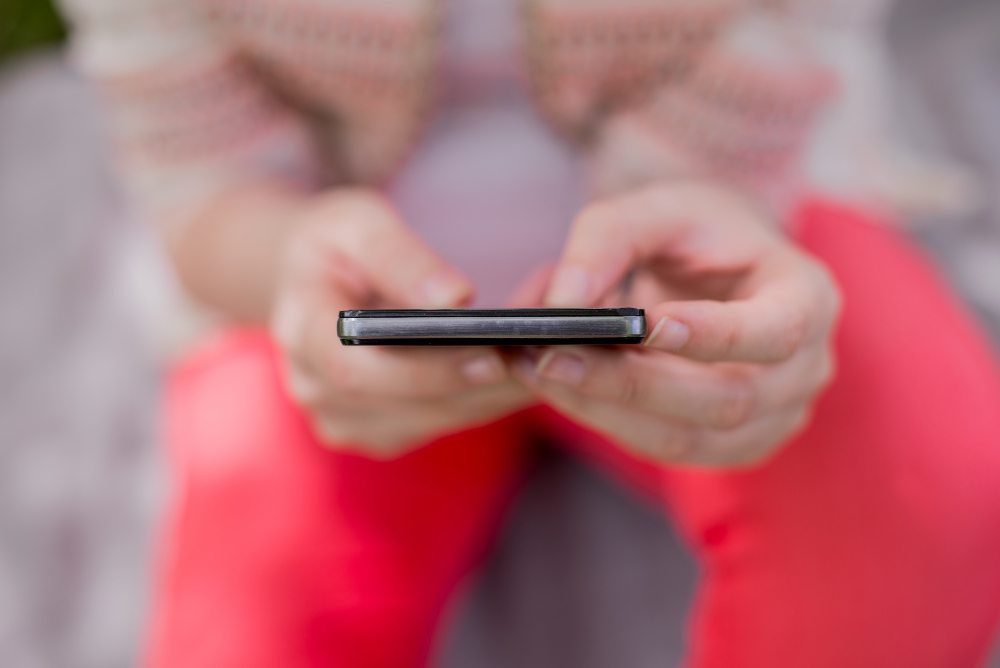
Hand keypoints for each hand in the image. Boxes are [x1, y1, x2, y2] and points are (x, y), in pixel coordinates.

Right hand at [271, 189, 531, 458]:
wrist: (314, 276)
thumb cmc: (337, 243)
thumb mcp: (357, 222)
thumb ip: (399, 256)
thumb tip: (455, 297)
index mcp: (299, 329)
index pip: (355, 368)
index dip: (425, 370)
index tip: (491, 354)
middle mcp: (313, 385)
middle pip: (400, 403)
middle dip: (476, 385)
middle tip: (543, 360)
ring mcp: (342, 416)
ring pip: (428, 420)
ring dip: (490, 396)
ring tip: (548, 362)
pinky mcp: (375, 428)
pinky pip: (436, 423)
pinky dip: (482, 400)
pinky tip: (522, 373)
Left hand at [512, 183, 840, 467]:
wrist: (715, 268)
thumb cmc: (695, 232)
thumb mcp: (656, 207)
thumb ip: (607, 239)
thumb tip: (562, 302)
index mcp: (808, 297)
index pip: (778, 331)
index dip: (717, 336)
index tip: (647, 326)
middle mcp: (805, 368)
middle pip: (727, 398)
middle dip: (631, 382)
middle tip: (551, 357)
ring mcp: (775, 418)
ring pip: (689, 438)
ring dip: (607, 409)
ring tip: (540, 372)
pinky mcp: (733, 444)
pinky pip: (668, 449)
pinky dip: (611, 421)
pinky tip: (565, 390)